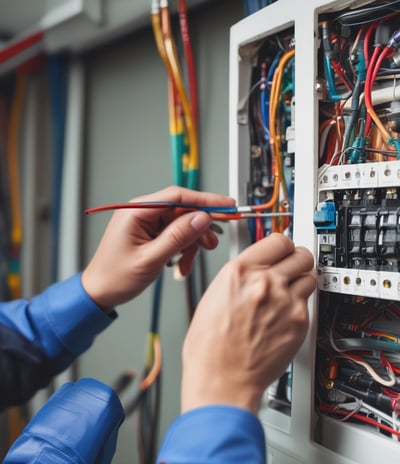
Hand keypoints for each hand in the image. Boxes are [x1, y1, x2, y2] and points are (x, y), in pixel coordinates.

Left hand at [81, 186, 234, 309]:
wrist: (99, 292)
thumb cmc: (115, 276)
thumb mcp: (151, 259)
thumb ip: (178, 237)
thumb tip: (201, 218)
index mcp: (137, 211)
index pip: (178, 196)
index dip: (205, 200)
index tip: (226, 206)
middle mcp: (143, 212)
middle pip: (183, 211)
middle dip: (199, 229)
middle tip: (210, 243)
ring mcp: (147, 223)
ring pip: (182, 225)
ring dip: (191, 244)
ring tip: (188, 263)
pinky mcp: (151, 234)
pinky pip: (176, 236)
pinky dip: (183, 249)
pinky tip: (180, 264)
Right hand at [181, 233, 315, 414]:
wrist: (221, 378)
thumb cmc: (210, 345)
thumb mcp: (213, 295)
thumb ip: (240, 276)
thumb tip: (255, 267)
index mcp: (239, 271)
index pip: (278, 239)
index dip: (283, 245)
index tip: (284, 250)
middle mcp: (265, 281)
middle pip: (301, 254)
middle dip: (297, 259)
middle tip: (292, 267)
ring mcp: (285, 301)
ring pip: (310, 276)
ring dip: (301, 281)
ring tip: (290, 292)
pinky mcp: (299, 322)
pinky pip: (308, 303)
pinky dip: (299, 305)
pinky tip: (285, 315)